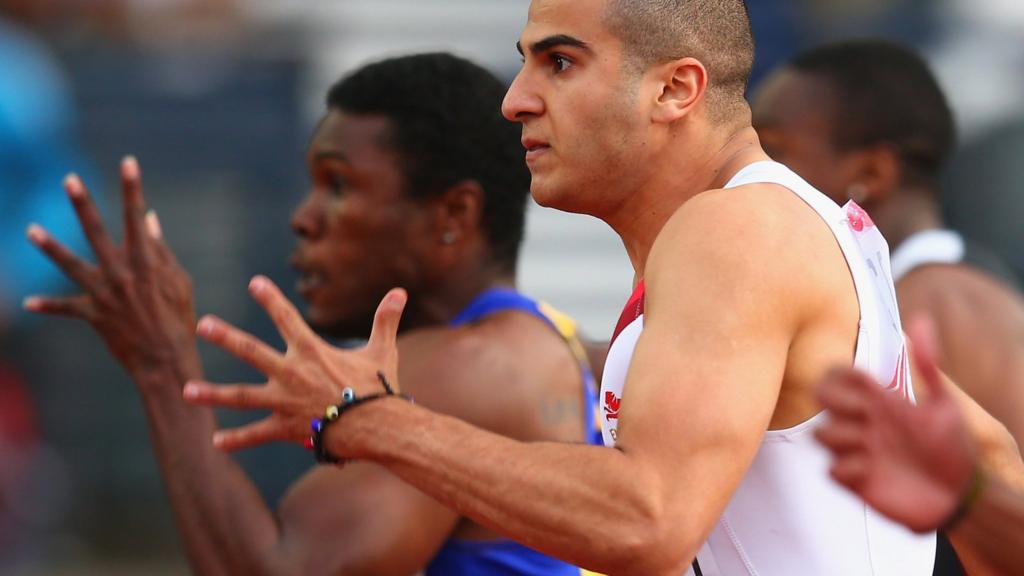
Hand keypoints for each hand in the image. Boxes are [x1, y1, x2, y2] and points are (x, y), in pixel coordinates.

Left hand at [24, 158, 198, 379]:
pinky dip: (48, 305)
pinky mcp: (93, 315)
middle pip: (96, 232)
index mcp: (146, 262)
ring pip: (70, 265)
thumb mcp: (179, 282)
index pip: (137, 217)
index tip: (128, 162)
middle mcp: (120, 273)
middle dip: (83, 204)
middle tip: (69, 179)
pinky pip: (66, 308)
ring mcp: (103, 293)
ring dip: (49, 247)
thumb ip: (162, 250)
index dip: (133, 188)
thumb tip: (150, 220)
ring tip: (30, 230)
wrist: (166, 361)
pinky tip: (28, 303)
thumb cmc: (180, 320)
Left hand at [182, 276, 405, 451]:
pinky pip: (257, 435)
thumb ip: (386, 320)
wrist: (376, 427)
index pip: (287, 318)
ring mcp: (284, 402)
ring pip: (242, 396)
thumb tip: (400, 292)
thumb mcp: (383, 350)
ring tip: (186, 391)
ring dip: (213, 394)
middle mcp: (291, 373)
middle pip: (251, 351)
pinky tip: (215, 441)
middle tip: (202, 324)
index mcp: (312, 352)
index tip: (254, 283)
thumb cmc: (379, 388)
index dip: (270, 299)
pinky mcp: (285, 428)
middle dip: (225, 337)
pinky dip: (237, 439)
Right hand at [814, 318, 976, 532]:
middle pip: (821, 398)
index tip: (867, 389)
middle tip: (867, 414)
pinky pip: (833, 470)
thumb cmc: (952, 449)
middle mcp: (862, 423)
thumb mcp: (943, 404)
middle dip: (834, 401)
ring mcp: (856, 450)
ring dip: (842, 436)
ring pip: (820, 434)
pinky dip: (848, 468)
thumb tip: (922, 319)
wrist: (958, 496)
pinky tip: (872, 471)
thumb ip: (927, 364)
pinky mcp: (855, 480)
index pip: (840, 375)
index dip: (841, 375)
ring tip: (872, 447)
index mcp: (879, 401)